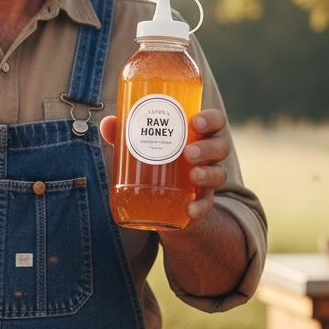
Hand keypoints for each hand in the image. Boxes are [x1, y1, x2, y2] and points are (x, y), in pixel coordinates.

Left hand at [98, 108, 231, 221]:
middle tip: (188, 152)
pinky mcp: (199, 203)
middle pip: (221, 146)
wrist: (159, 204)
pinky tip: (190, 209)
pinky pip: (206, 205)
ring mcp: (205, 180)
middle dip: (208, 147)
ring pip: (218, 174)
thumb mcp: (138, 146)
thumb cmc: (153, 162)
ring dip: (207, 173)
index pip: (214, 121)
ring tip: (193, 175)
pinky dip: (200, 207)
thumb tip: (107, 123)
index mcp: (195, 135)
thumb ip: (124, 134)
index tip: (195, 121)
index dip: (210, 119)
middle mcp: (206, 156)